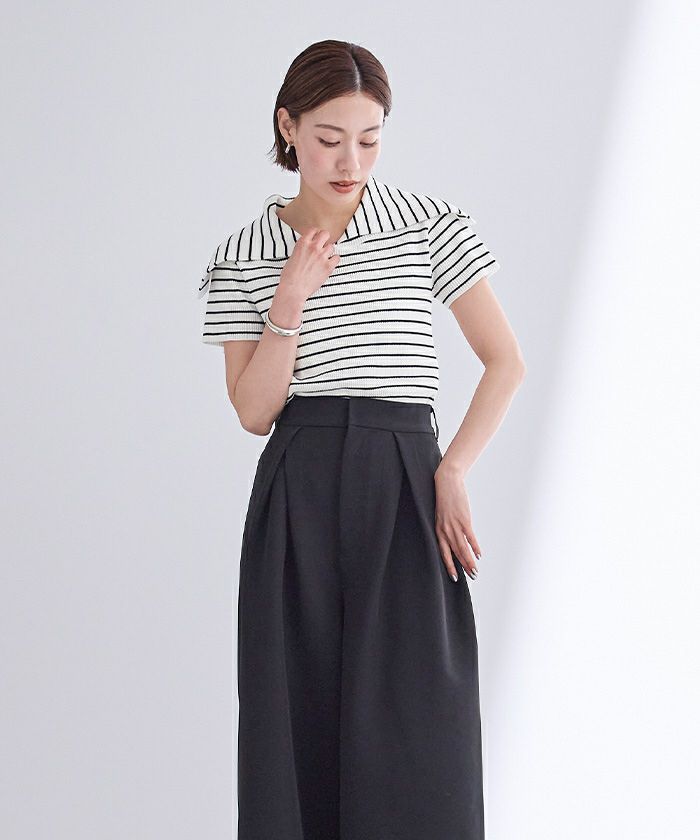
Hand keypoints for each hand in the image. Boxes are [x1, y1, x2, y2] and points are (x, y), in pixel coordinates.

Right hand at [278, 228, 341, 301]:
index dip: (316, 233)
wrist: (293, 289)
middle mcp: (313, 247)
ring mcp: (321, 256)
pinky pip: (337, 258)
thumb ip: (301, 250)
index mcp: (302, 243)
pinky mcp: (328, 267)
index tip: (317, 237)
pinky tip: (329, 264)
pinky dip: (334, 260)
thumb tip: (307, 249)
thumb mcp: (292, 257)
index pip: (313, 230)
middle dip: (325, 238)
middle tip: (323, 245)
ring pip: (332, 246)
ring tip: (324, 258)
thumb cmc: (289, 276)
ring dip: (328, 251)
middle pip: (325, 234)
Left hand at [434, 462, 481, 581]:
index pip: (443, 552)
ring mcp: (454, 525)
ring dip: (469, 561)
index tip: (454, 577)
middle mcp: (445, 530)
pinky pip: (470, 537)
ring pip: (462, 548)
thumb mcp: (442, 515)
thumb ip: (446, 527)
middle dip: (463, 567)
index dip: (449, 565)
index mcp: (439, 530)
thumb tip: (454, 537)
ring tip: (475, 572)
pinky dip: (475, 547)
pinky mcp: (464, 519)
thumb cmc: (445, 498)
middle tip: (471, 577)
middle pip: (455, 553)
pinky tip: (479, 555)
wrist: (446, 482)